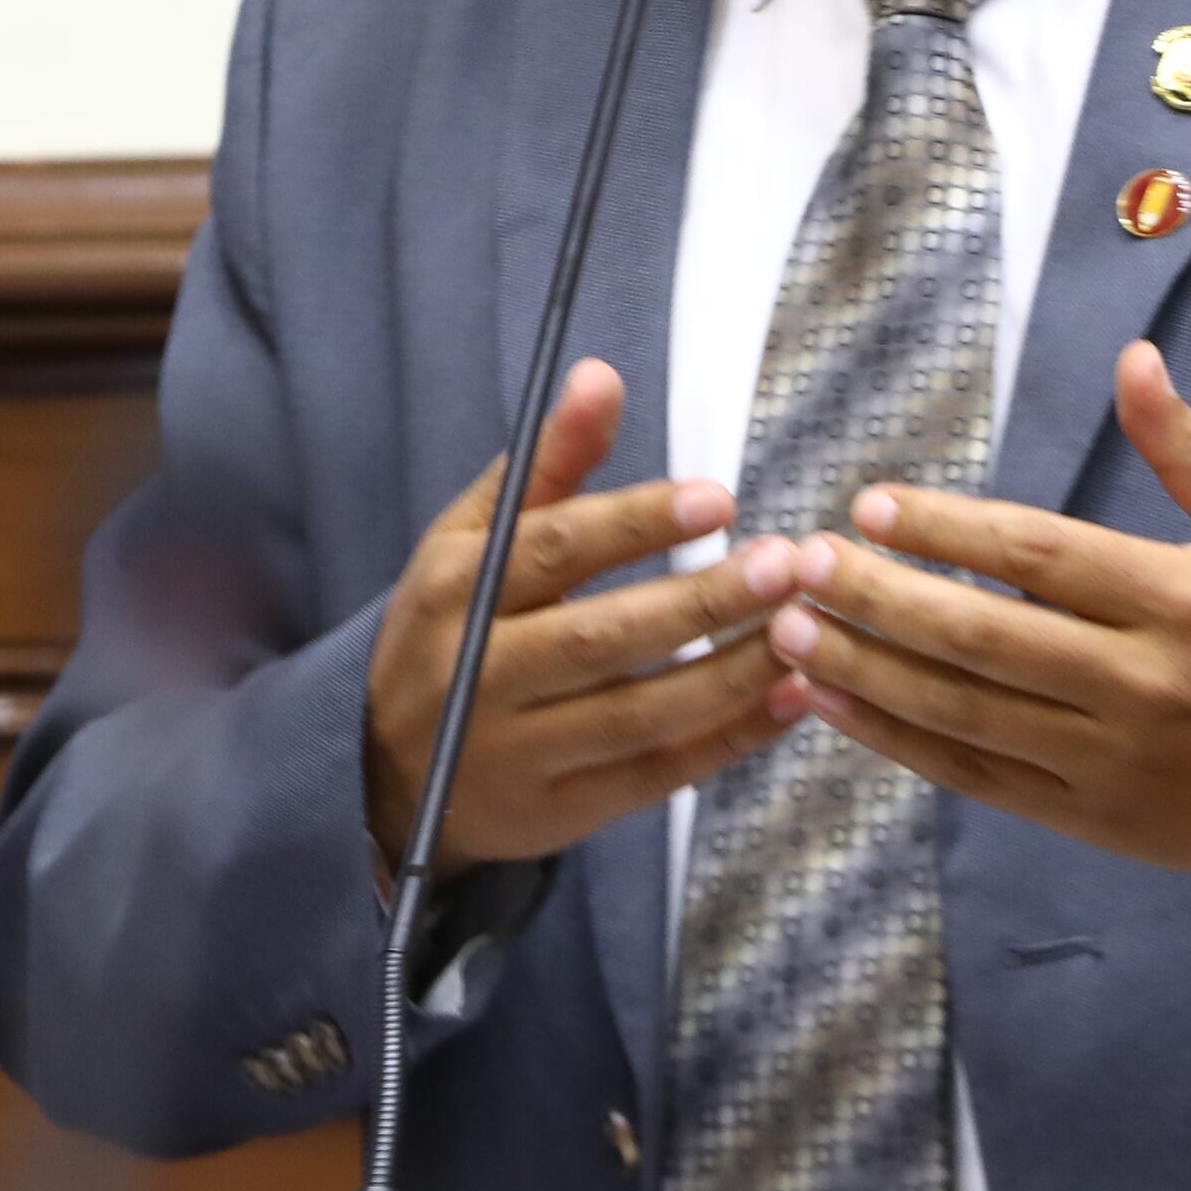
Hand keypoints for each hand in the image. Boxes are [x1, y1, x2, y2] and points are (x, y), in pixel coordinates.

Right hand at [363, 359, 804, 869]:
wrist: (385, 777)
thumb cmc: (450, 631)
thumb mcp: (471, 542)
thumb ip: (546, 465)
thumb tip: (601, 376)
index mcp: (454, 592)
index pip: (554, 551)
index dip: (636, 524)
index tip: (719, 498)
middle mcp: (478, 676)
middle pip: (600, 639)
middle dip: (701, 603)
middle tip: (786, 565)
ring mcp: (517, 754)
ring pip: (638, 716)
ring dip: (730, 675)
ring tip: (805, 631)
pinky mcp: (558, 814)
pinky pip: (655, 777)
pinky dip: (727, 741)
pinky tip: (790, 699)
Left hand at [754, 341, 1190, 877]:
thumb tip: (1132, 360)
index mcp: (1182, 599)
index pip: (1040, 556)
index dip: (948, 529)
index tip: (871, 504)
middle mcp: (1139, 683)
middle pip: (984, 637)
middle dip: (881, 600)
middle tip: (802, 564)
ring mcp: (1109, 758)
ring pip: (966, 712)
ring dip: (868, 672)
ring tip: (786, 632)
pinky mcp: (1090, 816)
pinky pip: (977, 775)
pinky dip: (899, 743)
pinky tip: (833, 707)